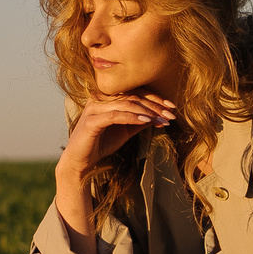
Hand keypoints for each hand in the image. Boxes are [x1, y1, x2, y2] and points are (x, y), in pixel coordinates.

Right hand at [54, 93, 175, 247]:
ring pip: (126, 104)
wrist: (80, 161)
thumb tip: (161, 116)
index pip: (134, 92)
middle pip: (133, 96)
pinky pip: (115, 115)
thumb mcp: (125, 131)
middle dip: (155, 105)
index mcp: (107, 97)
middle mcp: (99, 98)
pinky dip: (132, 117)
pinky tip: (145, 121)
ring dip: (147, 111)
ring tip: (162, 119)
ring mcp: (94, 107)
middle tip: (171, 114)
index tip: (172, 107)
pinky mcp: (92, 120)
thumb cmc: (101, 144)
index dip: (155, 98)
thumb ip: (140, 121)